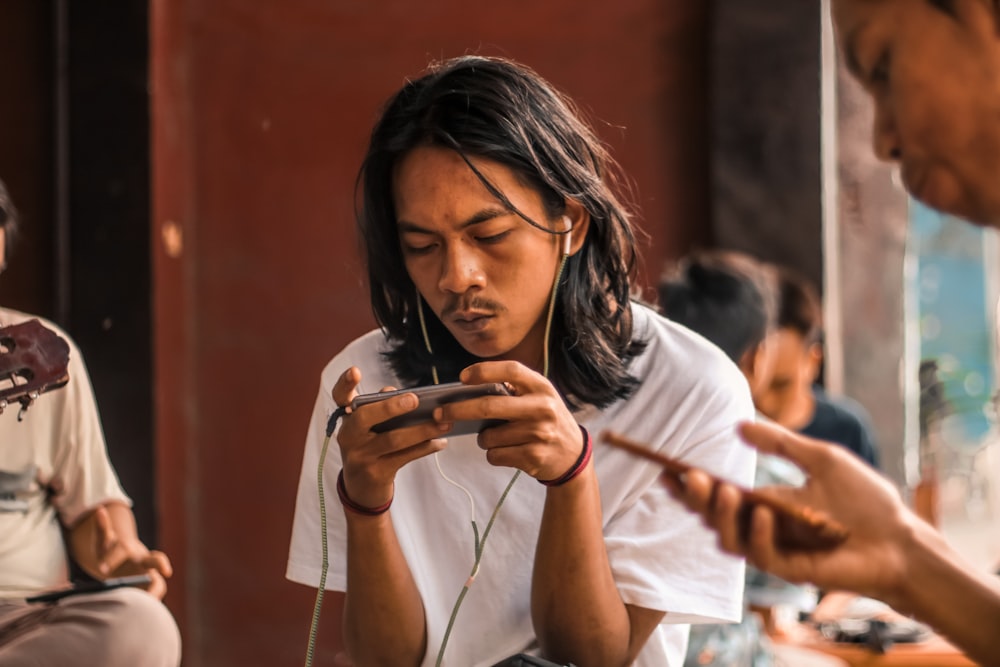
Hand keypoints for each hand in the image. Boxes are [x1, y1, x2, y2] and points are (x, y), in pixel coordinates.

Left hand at [91, 505, 172, 599]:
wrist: (122, 564)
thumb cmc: (110, 553)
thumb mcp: (103, 542)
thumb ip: (102, 528)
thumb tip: (98, 510)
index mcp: (130, 549)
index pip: (124, 550)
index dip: (114, 558)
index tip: (103, 570)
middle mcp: (143, 562)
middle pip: (156, 560)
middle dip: (161, 564)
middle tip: (165, 571)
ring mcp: (148, 577)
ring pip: (158, 585)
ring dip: (155, 593)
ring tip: (148, 604)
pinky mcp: (148, 591)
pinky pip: (152, 598)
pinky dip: (150, 605)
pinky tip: (141, 616)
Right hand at [332, 366, 451, 508]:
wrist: (362, 488)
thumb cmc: (371, 446)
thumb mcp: (370, 427)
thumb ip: (381, 407)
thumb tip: (396, 393)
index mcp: (347, 419)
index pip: (340, 398)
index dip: (345, 384)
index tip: (355, 371)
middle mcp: (349, 436)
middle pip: (365, 418)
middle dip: (390, 407)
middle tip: (414, 399)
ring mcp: (361, 456)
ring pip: (392, 440)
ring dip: (421, 430)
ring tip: (444, 423)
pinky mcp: (376, 473)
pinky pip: (405, 457)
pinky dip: (425, 448)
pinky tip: (441, 442)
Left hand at [438, 361, 584, 481]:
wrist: (572, 455)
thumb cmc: (546, 419)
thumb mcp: (539, 397)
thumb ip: (513, 389)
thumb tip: (467, 390)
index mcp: (542, 387)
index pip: (511, 370)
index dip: (484, 371)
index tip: (462, 378)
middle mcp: (542, 408)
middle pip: (488, 406)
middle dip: (458, 410)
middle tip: (440, 413)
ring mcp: (539, 434)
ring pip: (488, 437)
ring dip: (483, 438)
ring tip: (499, 437)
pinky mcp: (533, 457)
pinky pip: (494, 455)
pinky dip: (493, 454)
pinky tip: (508, 451)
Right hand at [666, 420, 917, 600]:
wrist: (900, 539)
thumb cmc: (866, 502)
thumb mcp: (822, 460)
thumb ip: (782, 444)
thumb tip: (739, 425)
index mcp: (763, 502)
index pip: (717, 494)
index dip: (690, 484)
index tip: (668, 467)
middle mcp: (762, 527)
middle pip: (713, 517)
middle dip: (695, 498)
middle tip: (688, 476)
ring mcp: (774, 549)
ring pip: (729, 539)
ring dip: (721, 515)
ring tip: (722, 490)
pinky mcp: (791, 569)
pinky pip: (764, 554)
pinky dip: (760, 533)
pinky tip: (766, 512)